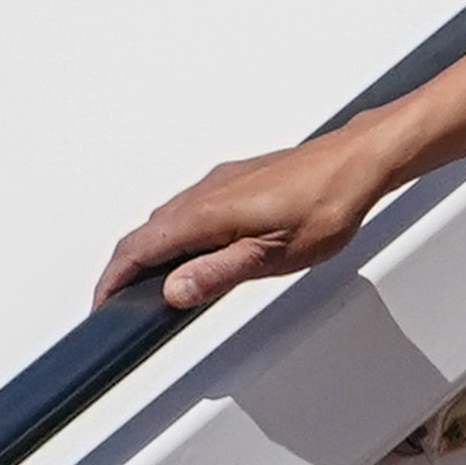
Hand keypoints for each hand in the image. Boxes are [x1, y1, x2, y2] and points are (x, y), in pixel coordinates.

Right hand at [94, 45, 465, 311]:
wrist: (363, 160)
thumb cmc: (329, 202)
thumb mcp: (275, 255)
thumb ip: (218, 274)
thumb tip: (173, 291)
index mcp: (207, 212)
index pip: (139, 248)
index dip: (113, 279)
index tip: (102, 304)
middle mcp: (207, 191)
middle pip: (147, 231)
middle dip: (126, 267)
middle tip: (121, 299)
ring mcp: (222, 181)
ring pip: (169, 216)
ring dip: (151, 248)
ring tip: (151, 281)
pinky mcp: (240, 177)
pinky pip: (192, 206)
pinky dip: (177, 230)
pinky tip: (195, 245)